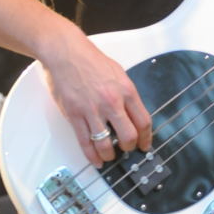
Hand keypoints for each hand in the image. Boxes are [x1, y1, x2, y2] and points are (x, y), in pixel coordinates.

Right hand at [40, 29, 151, 167]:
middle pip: (128, 136)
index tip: (145, 145)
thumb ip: (126, 94)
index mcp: (126, 91)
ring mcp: (92, 110)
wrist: (67, 53)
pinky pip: (85, 142)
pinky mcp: (75, 115)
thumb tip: (133, 114)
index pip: (144, 121)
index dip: (146, 138)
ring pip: (106, 144)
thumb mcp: (119, 73)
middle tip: (127, 149)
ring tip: (110, 155)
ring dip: (110, 154)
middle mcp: (112, 102)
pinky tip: (96, 160)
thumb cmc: (91, 60)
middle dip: (129, 148)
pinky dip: (92, 156)